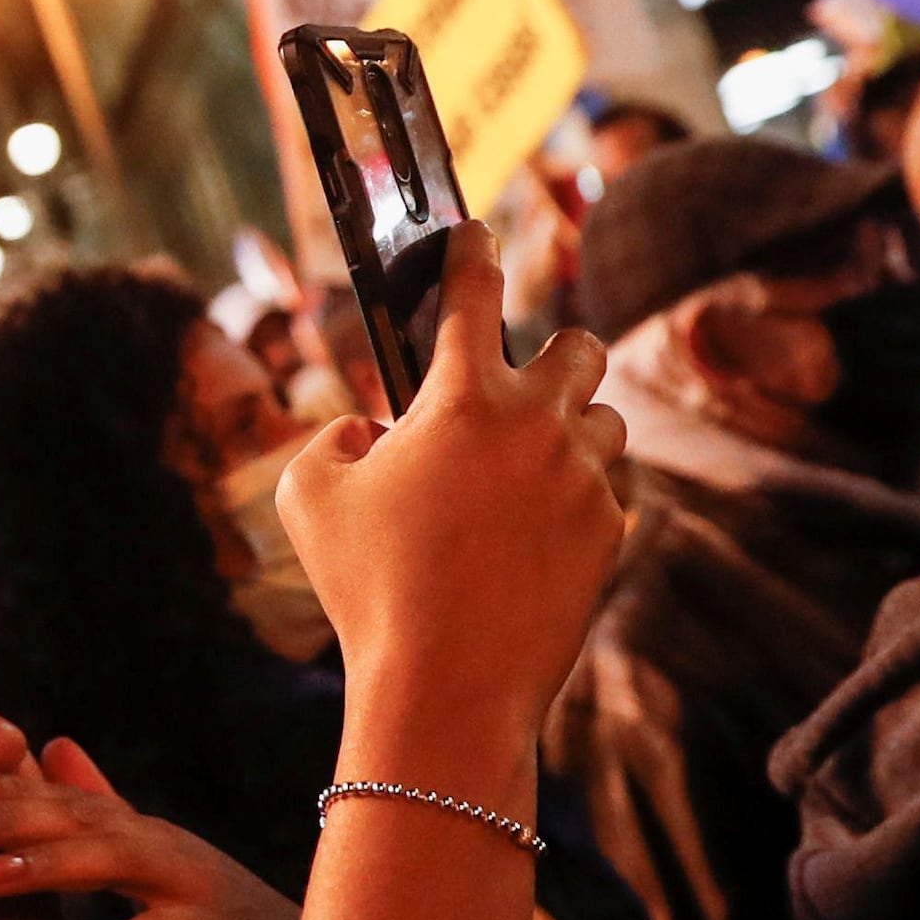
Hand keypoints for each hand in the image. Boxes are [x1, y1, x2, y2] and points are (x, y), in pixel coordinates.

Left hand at [0, 736, 299, 919]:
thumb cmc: (213, 913)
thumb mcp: (150, 859)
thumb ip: (102, 806)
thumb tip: (54, 744)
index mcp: (141, 831)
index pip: (69, 802)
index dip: (14, 790)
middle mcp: (161, 844)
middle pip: (79, 823)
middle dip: (9, 821)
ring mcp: (189, 883)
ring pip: (111, 864)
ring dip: (45, 868)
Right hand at [275, 230, 624, 790]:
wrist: (449, 690)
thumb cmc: (368, 591)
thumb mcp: (308, 500)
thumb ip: (329, 440)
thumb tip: (367, 432)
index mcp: (461, 399)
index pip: (471, 293)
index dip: (470, 251)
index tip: (475, 230)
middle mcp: (537, 424)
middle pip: (579, 346)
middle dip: (555, 354)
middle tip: (519, 387)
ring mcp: (585, 480)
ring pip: (606, 421)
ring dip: (572, 430)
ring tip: (527, 470)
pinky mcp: (611, 534)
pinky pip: (608, 493)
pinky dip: (575, 501)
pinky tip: (532, 538)